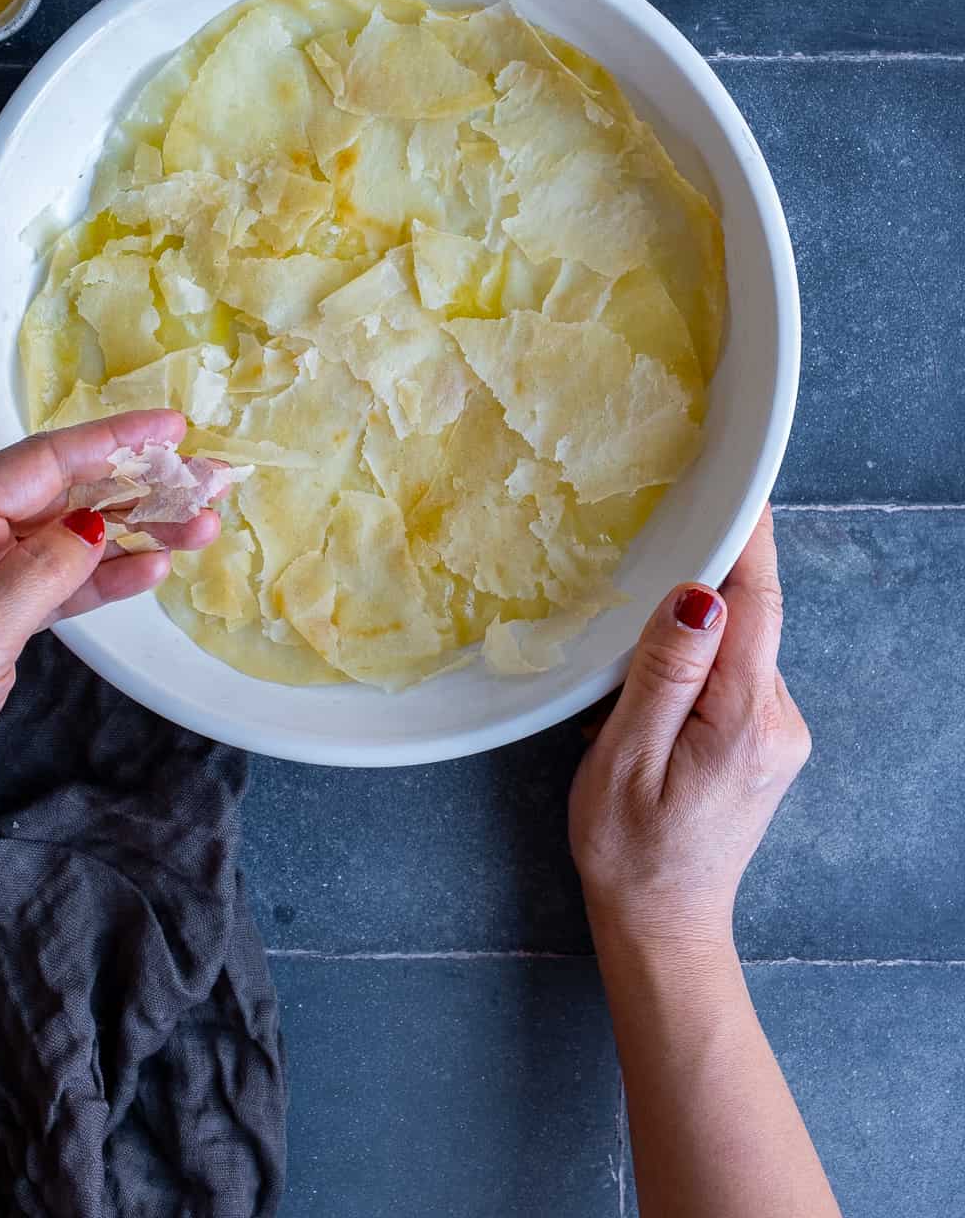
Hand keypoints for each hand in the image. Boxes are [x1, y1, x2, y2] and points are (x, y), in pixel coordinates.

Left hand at [0, 411, 219, 834]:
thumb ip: (39, 574)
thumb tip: (95, 524)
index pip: (43, 463)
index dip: (112, 441)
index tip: (170, 430)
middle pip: (65, 494)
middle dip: (138, 486)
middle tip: (206, 482)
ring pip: (71, 536)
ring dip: (135, 532)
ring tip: (199, 526)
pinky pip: (59, 580)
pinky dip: (106, 575)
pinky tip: (152, 568)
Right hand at [568, 506, 809, 950]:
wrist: (663, 926)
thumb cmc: (631, 851)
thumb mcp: (627, 760)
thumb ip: (665, 674)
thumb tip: (699, 597)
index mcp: (745, 719)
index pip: (756, 602)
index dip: (746, 536)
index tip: (736, 480)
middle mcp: (779, 719)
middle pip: (751, 615)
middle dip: (705, 578)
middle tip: (657, 536)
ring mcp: (779, 730)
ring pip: (741, 642)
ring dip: (696, 625)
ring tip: (638, 634)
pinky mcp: (766, 738)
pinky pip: (737, 670)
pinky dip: (700, 658)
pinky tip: (657, 679)